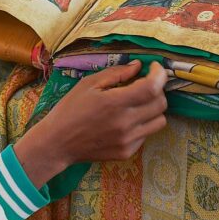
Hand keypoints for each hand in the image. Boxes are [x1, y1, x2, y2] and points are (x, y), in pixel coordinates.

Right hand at [13, 60, 167, 187]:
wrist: (57, 143)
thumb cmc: (70, 109)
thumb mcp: (88, 84)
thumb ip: (116, 73)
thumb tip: (138, 67)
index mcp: (115, 103)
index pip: (153, 87)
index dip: (159, 74)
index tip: (153, 67)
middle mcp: (125, 123)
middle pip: (161, 104)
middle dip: (157, 89)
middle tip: (143, 85)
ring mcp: (128, 140)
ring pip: (160, 121)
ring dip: (153, 109)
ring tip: (138, 104)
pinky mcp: (127, 152)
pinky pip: (146, 135)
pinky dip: (142, 124)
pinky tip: (126, 121)